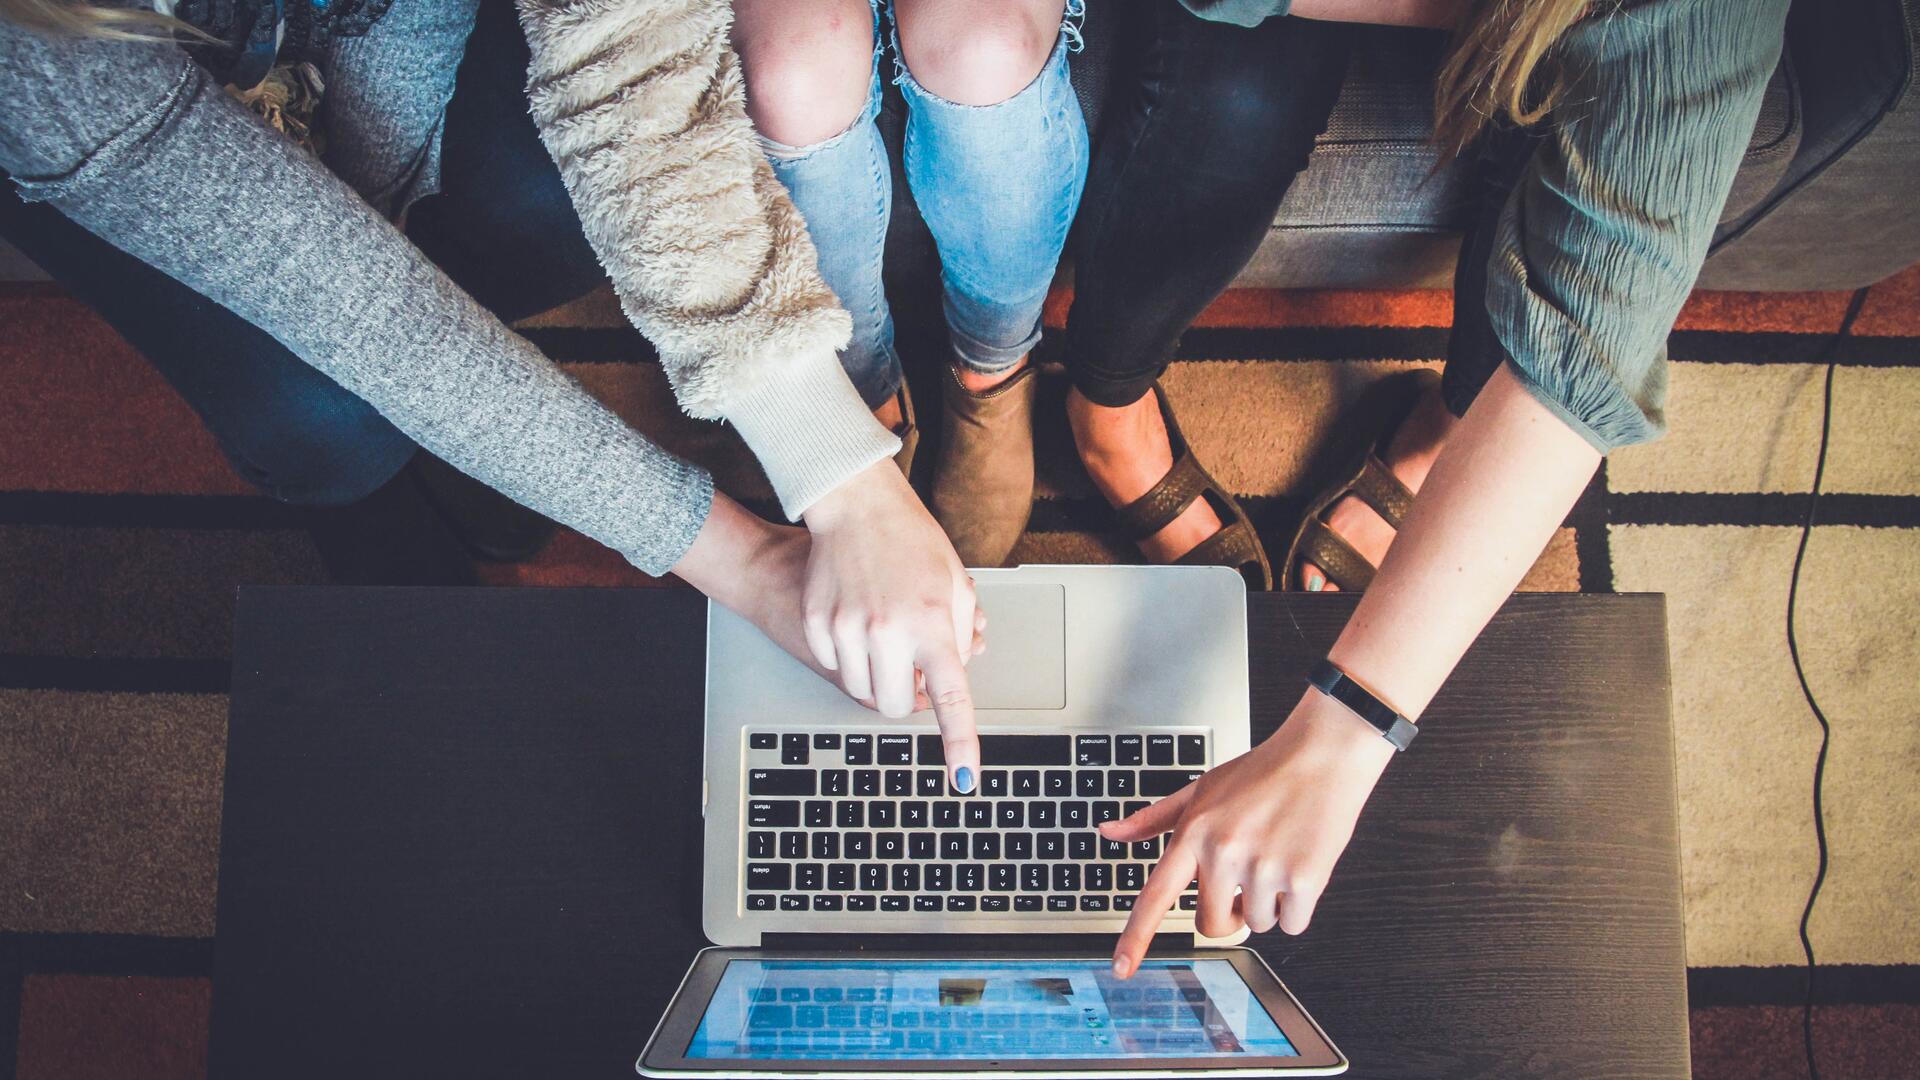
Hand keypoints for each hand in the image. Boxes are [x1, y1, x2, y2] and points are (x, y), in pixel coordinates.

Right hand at [802, 462, 983, 790]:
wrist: (856, 505)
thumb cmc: (911, 540)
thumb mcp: (955, 584)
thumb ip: (961, 636)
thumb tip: (955, 675)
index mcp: (932, 623)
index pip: (951, 698)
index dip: (959, 743)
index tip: (964, 778)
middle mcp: (888, 631)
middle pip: (894, 706)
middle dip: (905, 697)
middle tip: (911, 668)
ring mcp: (847, 629)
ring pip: (861, 691)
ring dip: (877, 676)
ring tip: (885, 634)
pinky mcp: (817, 623)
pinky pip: (834, 666)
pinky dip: (848, 656)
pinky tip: (856, 619)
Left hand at [1100, 689, 1396, 976]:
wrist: (1322, 755)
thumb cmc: (1262, 772)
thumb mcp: (1200, 788)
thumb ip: (1153, 818)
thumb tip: (1109, 832)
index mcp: (1194, 833)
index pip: (1156, 895)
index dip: (1136, 936)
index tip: (1121, 968)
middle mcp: (1224, 853)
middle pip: (1212, 925)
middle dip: (1229, 913)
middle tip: (1245, 880)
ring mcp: (1263, 868)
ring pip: (1257, 924)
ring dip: (1268, 903)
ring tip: (1277, 856)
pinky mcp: (1304, 879)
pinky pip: (1292, 924)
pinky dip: (1298, 906)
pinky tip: (1299, 865)